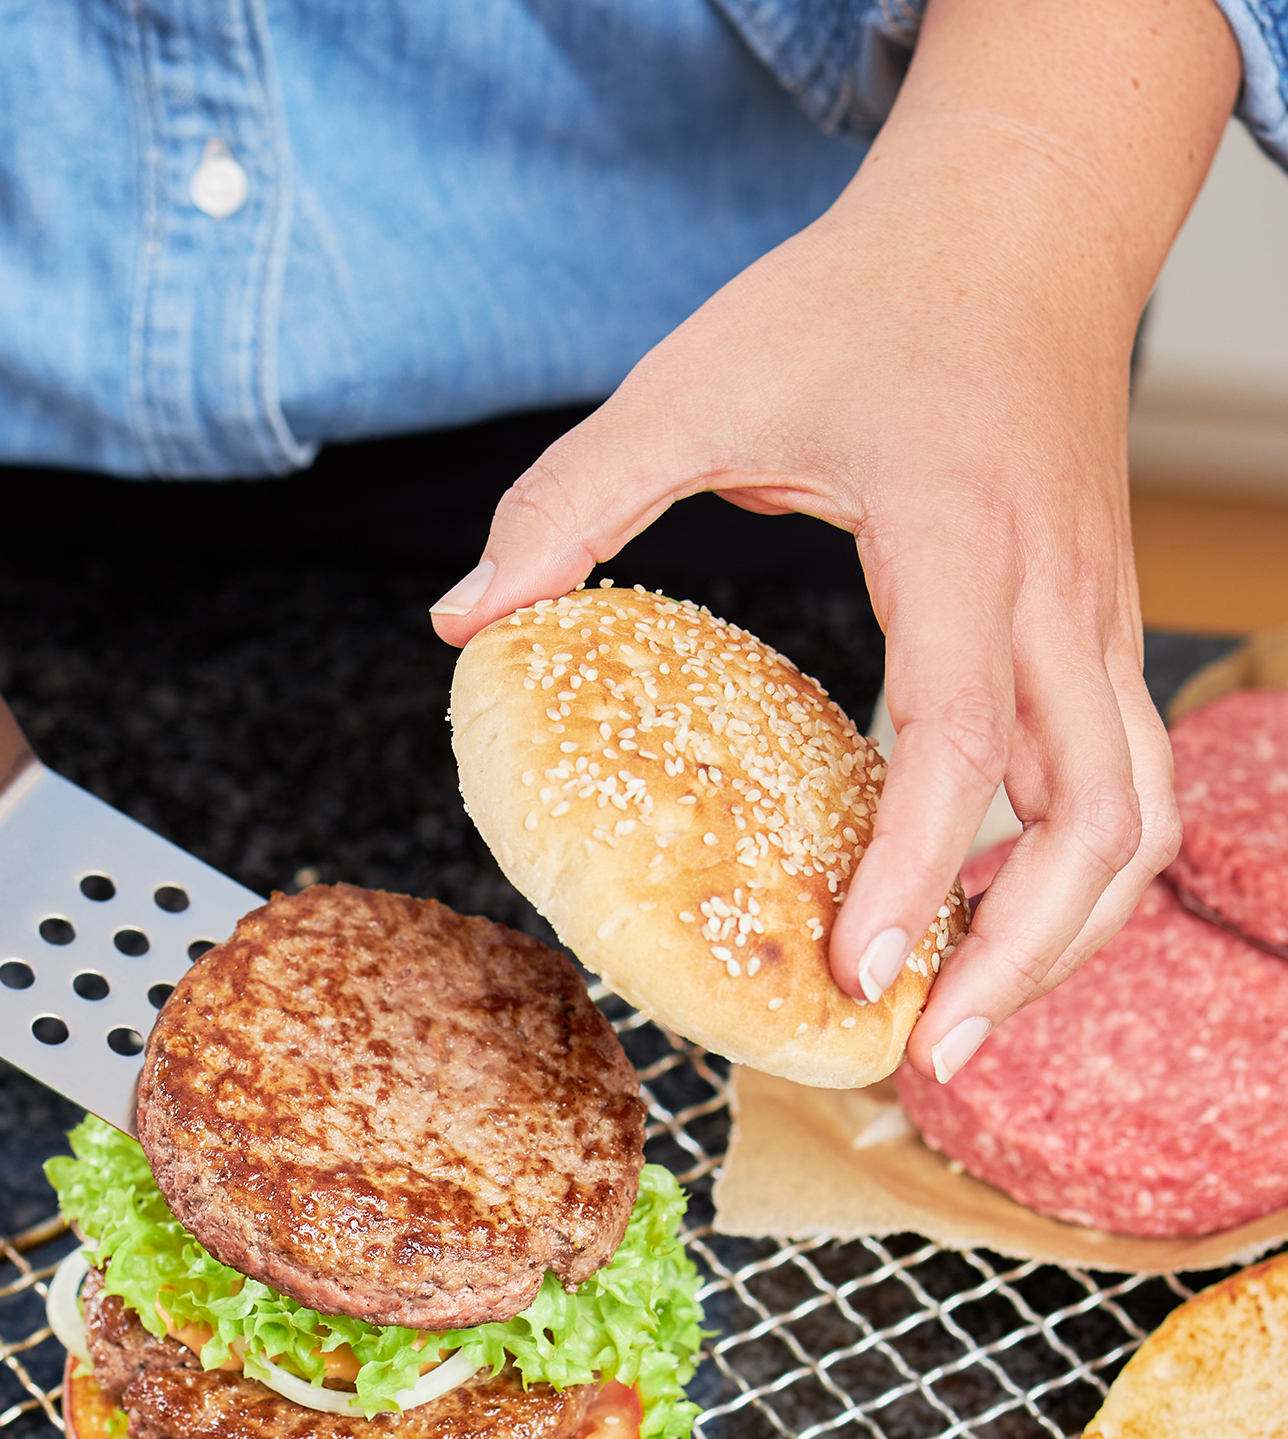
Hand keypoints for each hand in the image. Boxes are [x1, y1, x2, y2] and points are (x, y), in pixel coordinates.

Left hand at [430, 0, 1236, 1081]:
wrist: (1019, 221)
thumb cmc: (860, 299)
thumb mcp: (696, 381)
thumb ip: (572, 499)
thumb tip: (463, 619)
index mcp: (962, 544)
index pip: (960, 740)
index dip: (917, 872)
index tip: (856, 971)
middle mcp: (1057, 598)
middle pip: (1100, 817)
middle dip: (1029, 958)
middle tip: (930, 1057)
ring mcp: (1096, 616)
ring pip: (1137, 811)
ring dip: (1069, 930)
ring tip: (966, 1016)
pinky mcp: (1096, 626)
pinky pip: (1121, 776)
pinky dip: (1074, 868)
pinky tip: (990, 917)